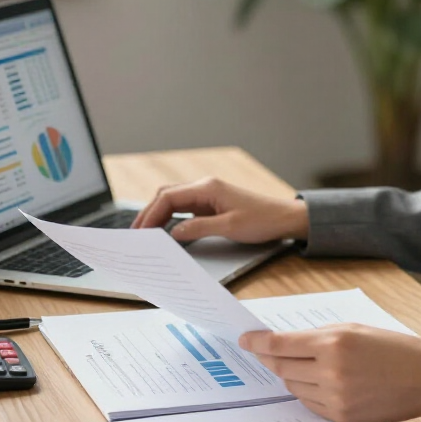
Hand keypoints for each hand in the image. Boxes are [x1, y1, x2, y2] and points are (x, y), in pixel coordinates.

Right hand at [130, 177, 308, 243]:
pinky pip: (184, 208)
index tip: (139, 231)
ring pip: (173, 201)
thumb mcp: (230, 227)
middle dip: (149, 213)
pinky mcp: (211, 204)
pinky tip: (165, 230)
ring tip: (146, 234)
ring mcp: (207, 195)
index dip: (151, 214)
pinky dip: (171, 217)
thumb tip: (172, 233)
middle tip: (136, 234)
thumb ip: (199, 228)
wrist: (284, 218)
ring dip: (158, 215)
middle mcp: (205, 187)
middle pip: (166, 196)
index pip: (168, 197)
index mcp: (207, 188)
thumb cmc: (262, 220)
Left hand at [238, 324, 420, 421]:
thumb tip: (285, 341)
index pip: (280, 344)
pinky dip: (307, 392)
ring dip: (290, 375)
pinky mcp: (342, 417)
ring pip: (293, 386)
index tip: (244, 339)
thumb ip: (319, 336)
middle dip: (270, 358)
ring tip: (302, 365)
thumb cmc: (393, 348)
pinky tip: (317, 382)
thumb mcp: (355, 329)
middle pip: (281, 367)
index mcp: (334, 343)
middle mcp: (331, 372)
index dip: (257, 342)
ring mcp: (336, 398)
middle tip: (263, 351)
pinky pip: (309, 404)